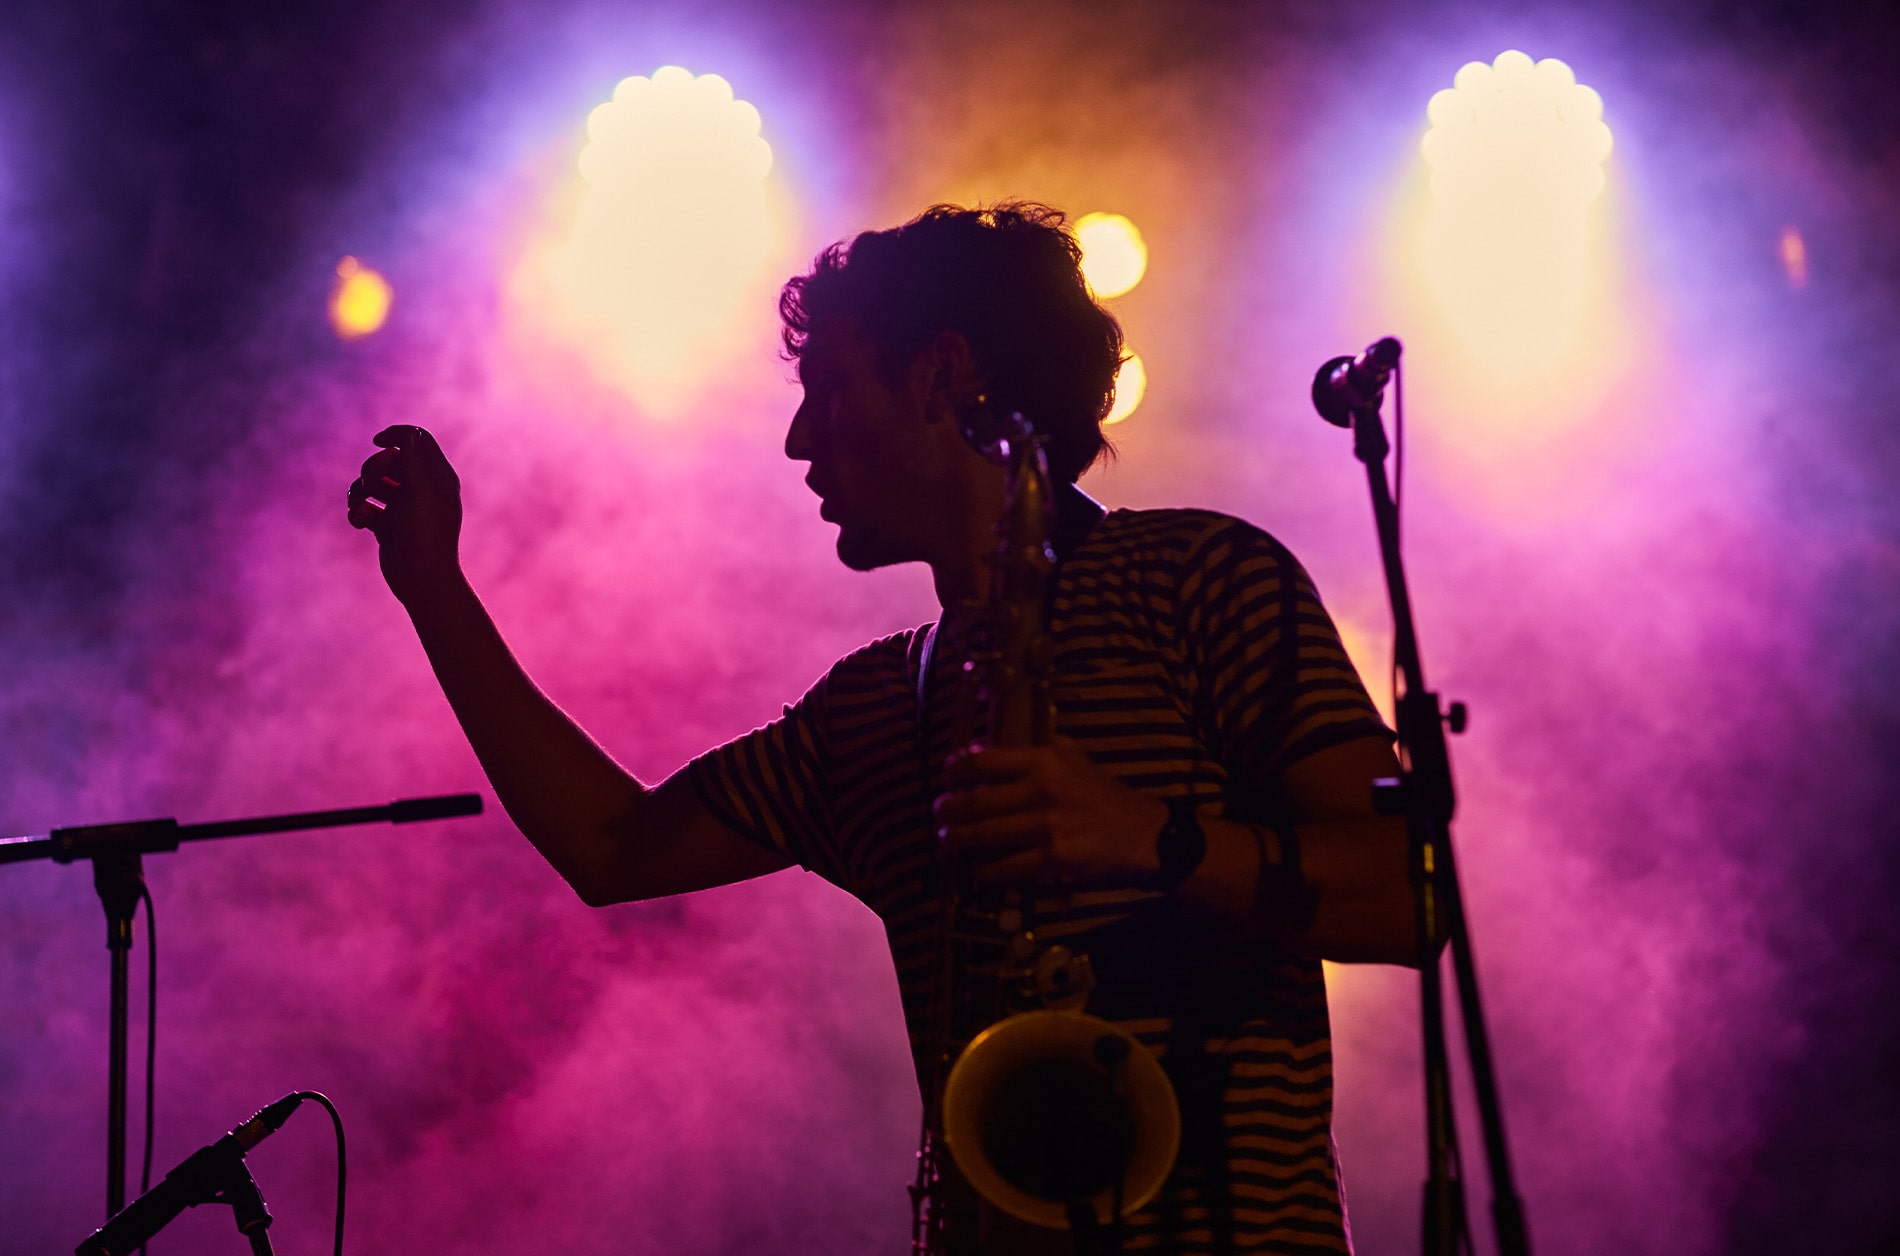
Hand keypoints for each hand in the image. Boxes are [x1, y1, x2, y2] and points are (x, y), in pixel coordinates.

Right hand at [346, 425, 463, 606]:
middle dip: (372, 469)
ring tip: (360, 507)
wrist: (421, 578)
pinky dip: (357, 511)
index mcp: (438, 476)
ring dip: (359, 491)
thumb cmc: (425, 533)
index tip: (378, 443)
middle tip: (373, 485)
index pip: (416, 439)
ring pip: (371, 483)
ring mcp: (404, 507)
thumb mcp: (421, 489)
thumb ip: (412, 458)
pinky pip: (364, 507)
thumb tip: (405, 435)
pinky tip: (359, 522)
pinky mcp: (388, 525)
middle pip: (387, 459)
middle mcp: (423, 489)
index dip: (395, 436)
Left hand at [934, 738, 1169, 891]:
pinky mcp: (1053, 860)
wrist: (1146, 836)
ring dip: (958, 841)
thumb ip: (1042, 752)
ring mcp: (1046, 827)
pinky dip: (986, 872)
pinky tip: (977, 873)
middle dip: (948, 810)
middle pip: (976, 800)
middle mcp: (1042, 790)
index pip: (985, 760)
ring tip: (947, 842)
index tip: (947, 777)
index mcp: (1047, 760)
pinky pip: (1006, 867)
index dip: (957, 770)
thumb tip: (999, 749)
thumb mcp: (1078, 760)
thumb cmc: (1108, 796)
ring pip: (984, 835)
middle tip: (940, 814)